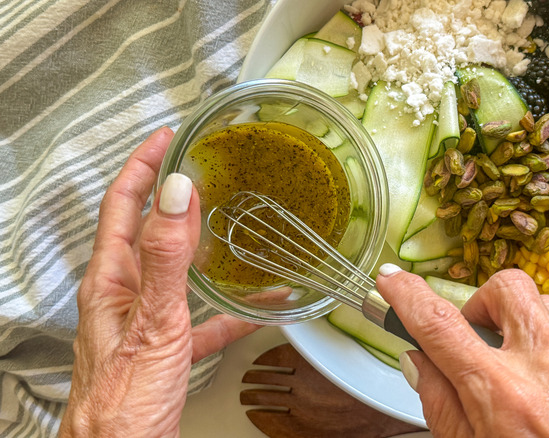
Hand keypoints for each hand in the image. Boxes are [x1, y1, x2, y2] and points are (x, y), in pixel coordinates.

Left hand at [59, 127, 260, 437]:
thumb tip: (176, 194)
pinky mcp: (168, 347)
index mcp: (111, 279)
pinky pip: (205, 317)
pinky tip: (262, 309)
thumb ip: (166, 258)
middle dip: (173, 194)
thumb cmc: (123, 401)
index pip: (122, 205)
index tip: (166, 138)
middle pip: (147, 229)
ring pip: (178, 270)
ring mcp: (146, 320)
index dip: (143, 166)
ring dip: (205, 245)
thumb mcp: (153, 321)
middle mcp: (124, 294)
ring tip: (232, 223)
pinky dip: (233, 309)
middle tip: (200, 166)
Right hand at [376, 266, 548, 437]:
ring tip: (521, 367)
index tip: (393, 282)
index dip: (407, 296)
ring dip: (527, 328)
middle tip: (477, 337)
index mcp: (505, 399)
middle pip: (509, 289)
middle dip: (483, 304)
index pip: (441, 325)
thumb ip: (442, 405)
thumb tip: (420, 362)